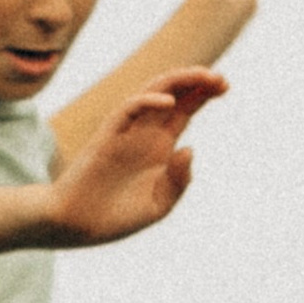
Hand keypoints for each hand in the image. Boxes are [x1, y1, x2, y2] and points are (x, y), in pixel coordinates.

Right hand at [47, 67, 225, 246]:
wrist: (78, 226)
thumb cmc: (116, 217)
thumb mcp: (159, 204)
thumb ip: (178, 181)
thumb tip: (190, 149)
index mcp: (159, 146)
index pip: (185, 109)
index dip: (204, 94)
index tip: (225, 86)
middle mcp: (145, 132)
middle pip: (174, 95)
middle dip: (197, 82)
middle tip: (221, 78)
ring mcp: (126, 131)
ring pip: (153, 93)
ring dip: (178, 82)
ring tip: (204, 76)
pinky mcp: (107, 135)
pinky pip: (128, 109)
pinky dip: (148, 101)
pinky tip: (169, 102)